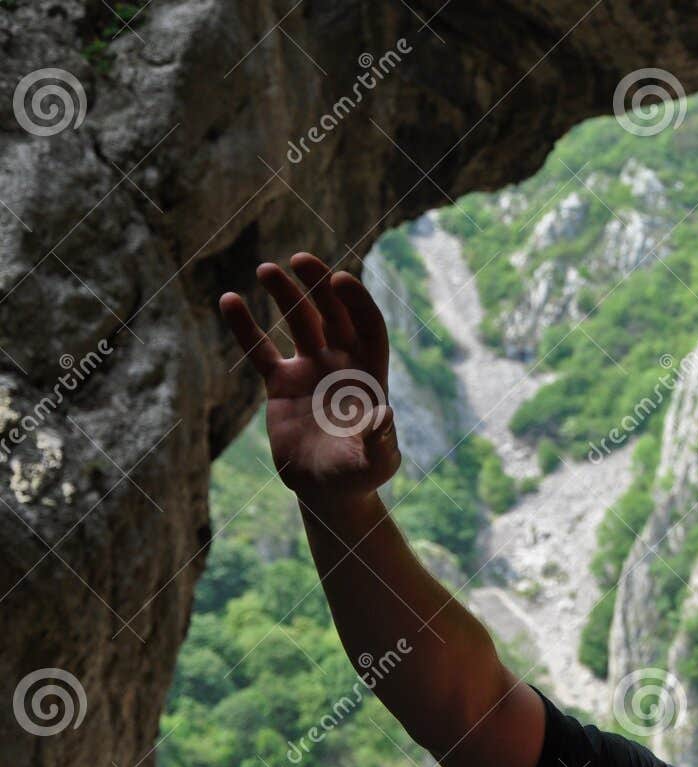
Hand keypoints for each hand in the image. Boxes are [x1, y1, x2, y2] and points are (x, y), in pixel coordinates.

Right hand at [218, 251, 398, 506]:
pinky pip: (260, 349)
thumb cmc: (359, 476)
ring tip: (266, 268)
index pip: (367, 326)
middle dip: (319, 285)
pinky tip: (228, 300)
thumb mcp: (376, 461)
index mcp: (369, 374)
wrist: (327, 490)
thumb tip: (384, 417)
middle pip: (333, 313)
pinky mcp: (280, 384)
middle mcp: (341, 364)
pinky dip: (245, 327)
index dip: (357, 302)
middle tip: (300, 259)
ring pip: (298, 322)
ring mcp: (310, 370)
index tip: (340, 280)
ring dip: (285, 294)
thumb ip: (379, 440)